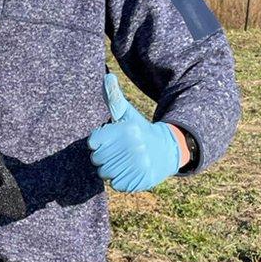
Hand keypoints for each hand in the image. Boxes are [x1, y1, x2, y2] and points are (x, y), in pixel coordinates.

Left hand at [87, 73, 181, 192]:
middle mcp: (132, 146)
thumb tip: (107, 77)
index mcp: (126, 130)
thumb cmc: (139, 131)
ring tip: (125, 161)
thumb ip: (114, 98)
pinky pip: (115, 185)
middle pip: (96, 160)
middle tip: (120, 152)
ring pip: (104, 173)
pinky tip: (131, 171)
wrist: (168, 150)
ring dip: (111, 170)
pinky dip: (120, 180)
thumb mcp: (127, 114)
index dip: (100, 143)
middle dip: (105, 157)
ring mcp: (137, 165)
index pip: (93, 143)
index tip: (112, 140)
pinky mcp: (140, 180)